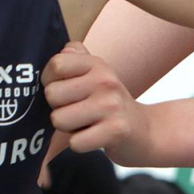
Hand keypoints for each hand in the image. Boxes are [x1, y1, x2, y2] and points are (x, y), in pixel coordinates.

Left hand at [42, 43, 149, 164]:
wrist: (143, 130)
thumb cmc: (109, 102)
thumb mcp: (96, 74)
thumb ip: (76, 57)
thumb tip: (62, 50)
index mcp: (97, 64)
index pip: (56, 64)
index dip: (49, 80)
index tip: (61, 88)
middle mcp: (105, 81)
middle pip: (52, 94)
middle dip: (58, 108)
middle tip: (76, 111)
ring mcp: (111, 106)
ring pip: (59, 120)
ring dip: (67, 128)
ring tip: (85, 124)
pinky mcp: (116, 131)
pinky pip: (75, 142)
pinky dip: (80, 144)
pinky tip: (93, 136)